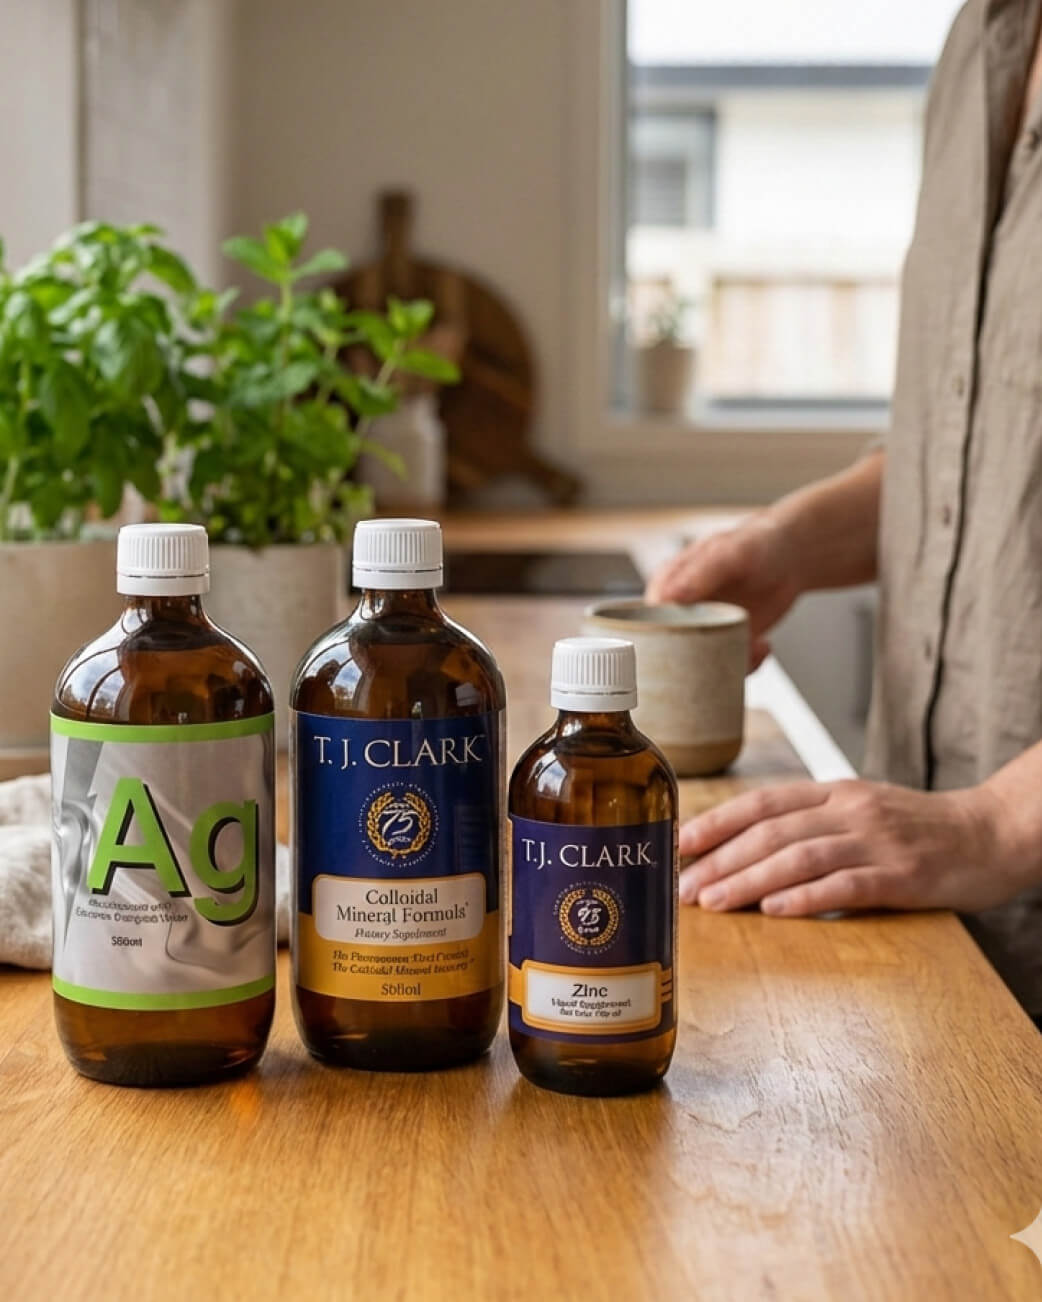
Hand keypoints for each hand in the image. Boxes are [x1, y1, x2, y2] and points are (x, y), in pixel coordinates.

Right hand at [645, 515, 802, 669]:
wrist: (789, 556)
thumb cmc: (753, 545)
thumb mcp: (726, 554)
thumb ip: (698, 574)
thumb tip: (667, 597)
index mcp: (666, 587)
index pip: (644, 622)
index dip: (654, 642)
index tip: (678, 650)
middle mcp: (680, 612)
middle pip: (668, 651)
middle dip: (693, 664)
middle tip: (723, 654)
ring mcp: (703, 630)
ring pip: (698, 665)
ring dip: (725, 665)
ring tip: (753, 646)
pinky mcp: (725, 643)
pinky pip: (725, 666)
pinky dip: (745, 665)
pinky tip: (762, 645)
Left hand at [678, 779, 1023, 915]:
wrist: (991, 834)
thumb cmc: (916, 829)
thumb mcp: (858, 810)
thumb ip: (808, 822)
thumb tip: (743, 848)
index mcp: (833, 793)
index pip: (762, 803)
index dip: (716, 822)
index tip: (678, 844)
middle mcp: (849, 810)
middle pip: (771, 832)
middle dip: (720, 860)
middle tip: (682, 887)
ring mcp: (876, 842)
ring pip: (799, 857)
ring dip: (749, 880)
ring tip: (713, 902)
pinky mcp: (902, 876)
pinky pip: (846, 886)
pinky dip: (806, 898)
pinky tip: (775, 910)